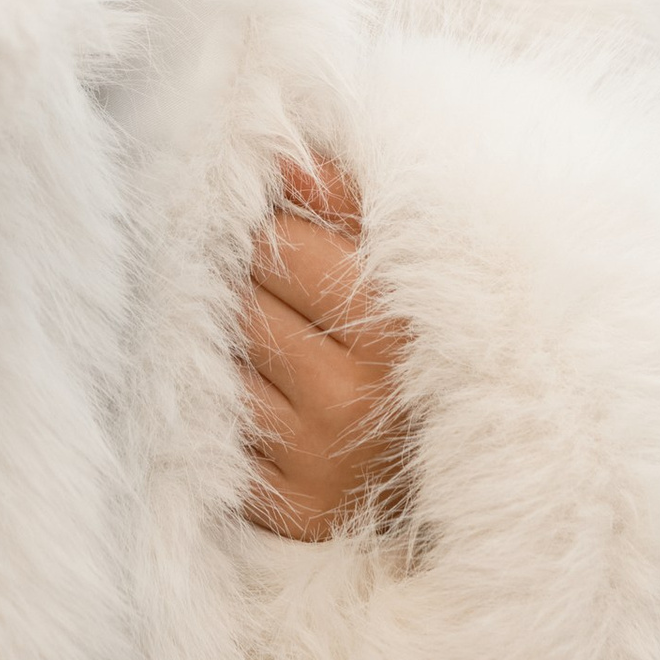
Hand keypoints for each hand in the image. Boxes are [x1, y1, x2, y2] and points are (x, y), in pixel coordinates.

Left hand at [237, 155, 412, 542]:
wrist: (435, 481)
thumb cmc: (411, 357)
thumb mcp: (398, 278)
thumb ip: (346, 207)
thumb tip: (284, 155)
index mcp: (390, 326)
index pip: (282, 246)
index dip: (271, 231)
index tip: (275, 226)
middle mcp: (352, 393)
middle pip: (247, 297)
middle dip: (250, 283)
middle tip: (267, 283)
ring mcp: (315, 453)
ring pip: (230, 356)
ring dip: (235, 340)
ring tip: (271, 335)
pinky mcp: (288, 503)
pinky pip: (225, 425)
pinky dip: (231, 402)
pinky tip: (265, 393)